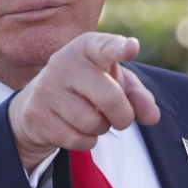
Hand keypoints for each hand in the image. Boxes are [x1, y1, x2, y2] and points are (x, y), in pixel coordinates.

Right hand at [8, 33, 159, 171]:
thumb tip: (152, 117)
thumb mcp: (116, 84)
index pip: (105, 47)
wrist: (38, 103)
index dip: (119, 48)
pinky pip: (76, 139)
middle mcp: (63, 62)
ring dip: (101, 129)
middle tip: (120, 118)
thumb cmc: (88, 88)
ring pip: (92, 123)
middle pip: (110, 98)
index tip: (132, 48)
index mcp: (87, 47)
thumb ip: (138, 97)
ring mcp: (46, 87)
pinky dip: (86, 141)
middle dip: (123, 116)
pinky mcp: (35, 113)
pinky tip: (77, 128)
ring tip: (92, 118)